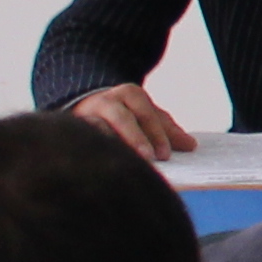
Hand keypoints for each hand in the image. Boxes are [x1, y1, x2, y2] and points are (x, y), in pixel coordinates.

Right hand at [64, 84, 193, 161]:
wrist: (81, 103)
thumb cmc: (124, 114)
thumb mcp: (146, 116)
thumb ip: (167, 129)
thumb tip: (191, 146)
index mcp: (129, 95)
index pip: (146, 115)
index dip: (156, 134)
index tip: (165, 155)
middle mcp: (106, 101)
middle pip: (123, 119)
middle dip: (137, 138)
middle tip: (149, 158)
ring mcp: (85, 114)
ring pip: (97, 128)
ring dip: (110, 145)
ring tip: (123, 163)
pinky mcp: (70, 128)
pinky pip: (80, 139)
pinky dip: (89, 150)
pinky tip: (97, 166)